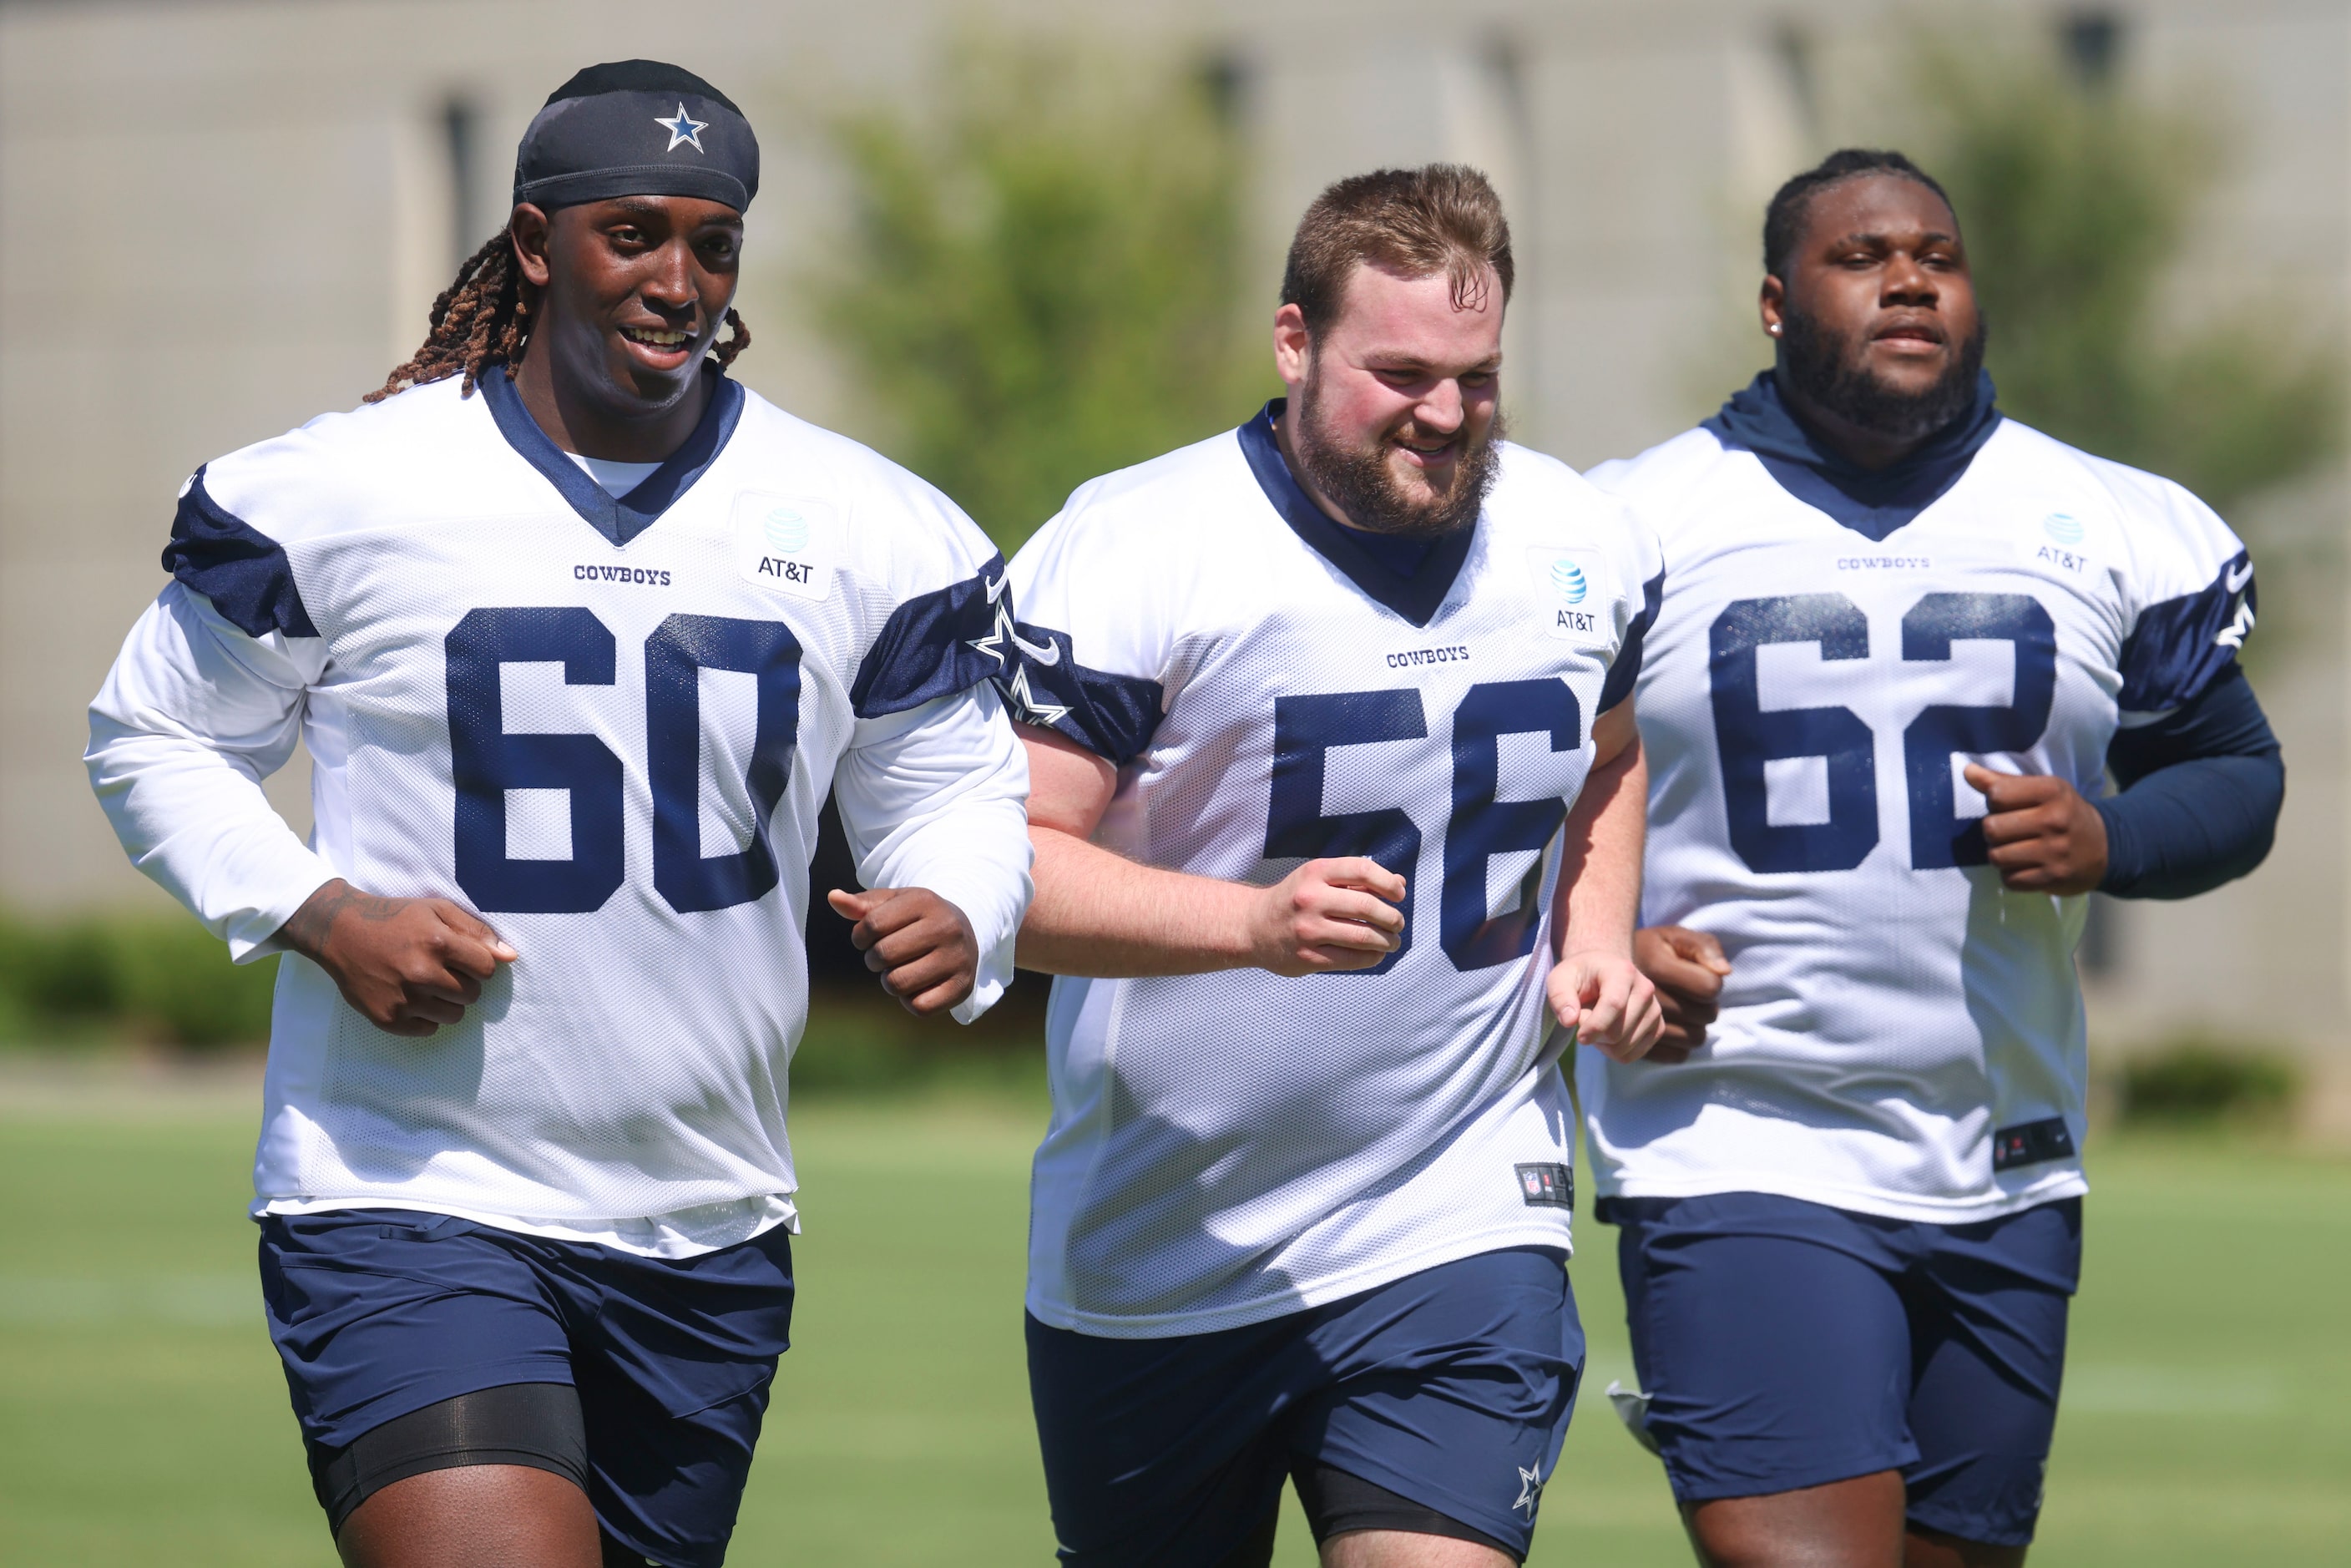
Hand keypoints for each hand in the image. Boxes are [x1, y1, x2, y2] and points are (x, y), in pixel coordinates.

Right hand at [277, 879, 515, 1036]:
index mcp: (437, 943)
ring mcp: (403, 999)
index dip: (479, 963)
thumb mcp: (437, 910)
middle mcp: (420, 973)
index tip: (463, 958)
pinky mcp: (387, 1019)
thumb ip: (477, 932)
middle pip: (472, 994)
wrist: (342, 933)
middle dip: (463, 982)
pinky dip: (425, 1016)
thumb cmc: (396, 918)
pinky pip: (429, 1029)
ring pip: (454, 1015)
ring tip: (426, 983)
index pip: (487, 969)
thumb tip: (511, 957)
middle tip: (441, 969)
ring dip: (447, 1001)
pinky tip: (410, 996)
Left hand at [828, 888, 978, 1015]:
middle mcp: (946, 927)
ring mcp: (957, 958)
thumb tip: (833, 897)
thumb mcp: (894, 904)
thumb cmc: (918, 917)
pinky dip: (910, 1001)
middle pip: (883, 955)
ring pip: (898, 983)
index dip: (860, 936)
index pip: (872, 925)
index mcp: (925, 901)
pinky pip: (919, 1007)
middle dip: (874, 960)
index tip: (868, 938)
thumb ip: (861, 904)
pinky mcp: (962, 986)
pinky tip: (918, 985)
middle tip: (885, 956)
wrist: (968, 932)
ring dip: (890, 981)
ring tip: (901, 969)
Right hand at [1246, 857, 1407, 975]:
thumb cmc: (1295, 899)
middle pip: (1366, 907)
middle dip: (1392, 917)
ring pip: (1363, 936)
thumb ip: (1356, 879)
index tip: (1399, 895)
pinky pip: (1351, 959)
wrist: (1253, 927)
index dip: (1388, 883)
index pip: (1362, 870)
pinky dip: (1372, 957)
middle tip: (1398, 923)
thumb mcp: (1318, 878)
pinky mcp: (1308, 957)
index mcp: (1315, 872)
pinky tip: (1376, 954)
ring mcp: (1308, 930)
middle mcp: (1310, 899)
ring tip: (1393, 941)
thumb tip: (1399, 883)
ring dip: (1387, 940)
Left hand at [1549, 949, 1661, 1063]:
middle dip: (1594, 1034)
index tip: (1579, 1036)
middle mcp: (1645, 989)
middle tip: (1584, 1018)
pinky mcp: (1657, 1027)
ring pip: (1625, 1047)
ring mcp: (1655, 1009)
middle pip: (1618, 1031)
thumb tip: (1569, 1020)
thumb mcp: (1559, 979)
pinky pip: (1632, 1055)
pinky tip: (1607, 1033)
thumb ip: (1560, 997)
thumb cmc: (1579, 976)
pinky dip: (1614, 1052)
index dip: (1595, 1025)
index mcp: (1623, 971)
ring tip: (1596, 1023)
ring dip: (1602, 1044)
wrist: (1603, 973)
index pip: (1614, 1005)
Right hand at [1633, 926, 1732, 1062]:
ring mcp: (1638, 1024)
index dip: (1712, 982)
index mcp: (1656, 966)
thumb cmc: (1653, 951)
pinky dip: (1681, 1046)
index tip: (1699, 975)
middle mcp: (1646, 997)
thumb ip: (1705, 947)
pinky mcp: (1636, 1044)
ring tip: (1682, 1010)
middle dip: (1706, 1005)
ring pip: (1694, 1038)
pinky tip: (1673, 1027)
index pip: (1709, 986)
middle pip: (1706, 1016)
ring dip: (1696, 1026)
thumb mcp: (1677, 937)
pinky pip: (1678, 1056)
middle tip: (1692, 995)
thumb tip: (1723, 972)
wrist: (1608, 970)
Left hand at [1965, 764, 2108, 895]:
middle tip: (2009, 832)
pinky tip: (2025, 866)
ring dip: (1999, 855)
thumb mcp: (2042, 790)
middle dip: (1994, 831)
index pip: (1996, 794)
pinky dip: (2011, 875)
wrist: (2105, 847)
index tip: (2008, 807)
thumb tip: (1967, 771)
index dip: (1994, 802)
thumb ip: (2003, 782)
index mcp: (2051, 791)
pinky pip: (2010, 879)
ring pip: (1996, 856)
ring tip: (2014, 850)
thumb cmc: (2063, 813)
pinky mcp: (2054, 877)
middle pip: (1991, 828)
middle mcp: (2054, 820)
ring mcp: (2055, 851)